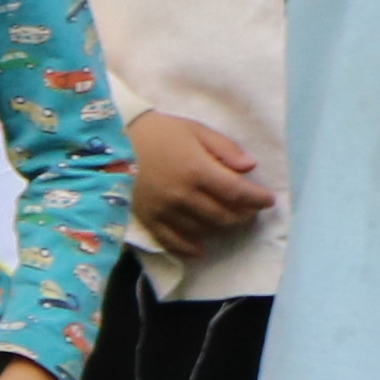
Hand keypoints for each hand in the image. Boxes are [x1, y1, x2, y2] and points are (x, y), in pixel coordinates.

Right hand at [127, 112, 273, 254]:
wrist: (111, 142)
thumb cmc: (157, 132)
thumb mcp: (195, 130)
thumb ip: (224, 149)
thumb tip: (250, 167)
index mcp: (198, 169)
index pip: (238, 192)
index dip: (258, 199)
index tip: (268, 200)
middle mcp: (184, 195)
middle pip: (224, 216)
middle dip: (243, 216)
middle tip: (249, 211)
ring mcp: (165, 211)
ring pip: (204, 230)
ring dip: (220, 229)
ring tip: (226, 222)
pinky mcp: (149, 220)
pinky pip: (174, 242)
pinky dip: (191, 249)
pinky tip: (201, 248)